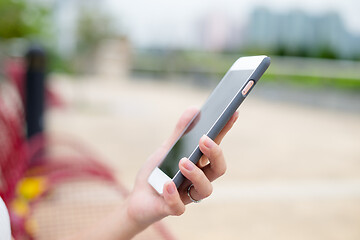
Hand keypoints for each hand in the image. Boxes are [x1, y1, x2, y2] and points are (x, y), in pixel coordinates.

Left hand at [125, 107, 238, 228]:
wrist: (138, 198)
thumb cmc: (157, 172)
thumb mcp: (167, 148)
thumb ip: (180, 132)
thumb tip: (195, 109)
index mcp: (199, 163)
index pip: (216, 145)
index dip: (225, 130)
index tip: (233, 112)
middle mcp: (198, 179)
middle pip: (218, 169)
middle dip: (215, 154)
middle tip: (203, 140)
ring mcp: (187, 195)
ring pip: (205, 190)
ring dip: (196, 174)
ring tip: (182, 162)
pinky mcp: (171, 208)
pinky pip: (178, 207)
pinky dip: (173, 195)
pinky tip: (167, 184)